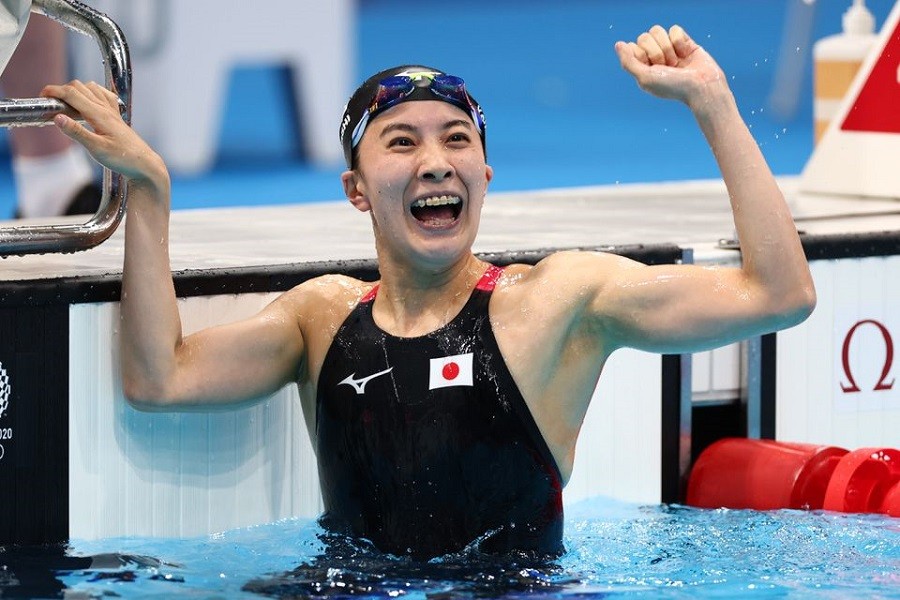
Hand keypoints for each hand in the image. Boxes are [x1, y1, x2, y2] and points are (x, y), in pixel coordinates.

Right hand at [41, 80, 166, 185]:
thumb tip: (57, 117)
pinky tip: (88, 103)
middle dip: (61, 90)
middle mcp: (106, 109)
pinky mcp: (116, 116)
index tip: (42, 95)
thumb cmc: (122, 159)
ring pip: (90, 88)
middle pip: (79, 87)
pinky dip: (91, 93)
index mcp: (99, 115)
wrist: (144, 164)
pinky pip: (103, 95)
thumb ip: (76, 132)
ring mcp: (112, 111)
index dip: (54, 91)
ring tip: (66, 106)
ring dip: (76, 90)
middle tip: (51, 104)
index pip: (72, 93)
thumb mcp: (96, 149)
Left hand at [614, 25, 728, 108]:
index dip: (641, 54)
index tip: (651, 67)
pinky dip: (680, 42)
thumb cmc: (673, 87)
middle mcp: (654, 56)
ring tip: (676, 62)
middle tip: (667, 67)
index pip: (632, 46)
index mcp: (642, 66)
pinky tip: (685, 54)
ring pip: (658, 30)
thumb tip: (618, 44)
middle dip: (656, 52)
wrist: (701, 86)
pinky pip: (675, 29)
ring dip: (667, 47)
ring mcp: (669, 48)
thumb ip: (628, 62)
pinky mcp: (683, 41)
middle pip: (644, 36)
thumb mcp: (645, 78)